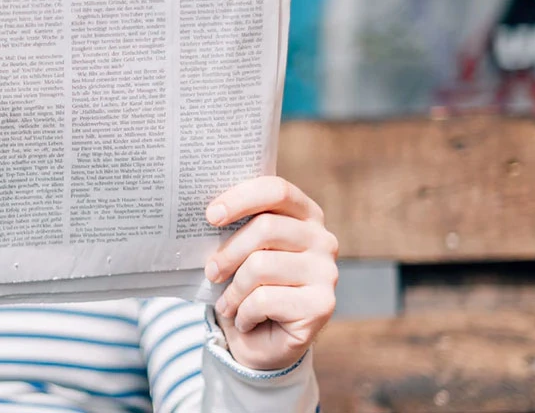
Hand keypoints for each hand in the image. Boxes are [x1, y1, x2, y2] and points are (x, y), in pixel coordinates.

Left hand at [203, 176, 337, 370]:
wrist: (263, 343)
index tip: (211, 215)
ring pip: (261, 265)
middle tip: (211, 272)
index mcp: (305, 215)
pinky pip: (265, 299)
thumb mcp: (240, 252)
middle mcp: (323, 240)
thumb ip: (235, 228)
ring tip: (227, 304)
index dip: (241, 198)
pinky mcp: (322, 305)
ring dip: (234, 290)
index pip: (277, 190)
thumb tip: (208, 213)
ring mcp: (327, 272)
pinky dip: (243, 313)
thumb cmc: (247, 287)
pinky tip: (245, 320)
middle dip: (228, 252)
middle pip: (266, 228)